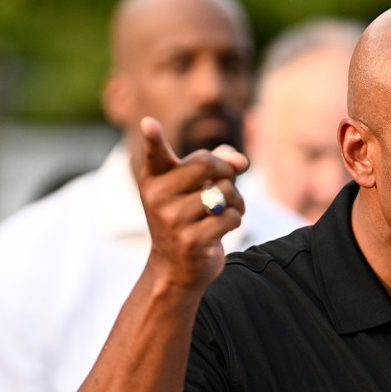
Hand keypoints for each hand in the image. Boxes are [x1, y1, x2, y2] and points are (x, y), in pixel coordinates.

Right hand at [138, 116, 248, 290]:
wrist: (176, 267)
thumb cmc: (189, 216)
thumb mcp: (196, 186)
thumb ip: (219, 162)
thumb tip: (241, 160)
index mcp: (154, 178)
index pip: (155, 154)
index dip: (154, 139)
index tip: (149, 123)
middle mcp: (158, 197)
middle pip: (207, 164)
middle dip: (227, 172)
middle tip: (225, 184)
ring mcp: (173, 220)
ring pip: (225, 192)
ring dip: (236, 201)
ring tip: (223, 211)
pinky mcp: (192, 240)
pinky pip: (231, 217)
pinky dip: (236, 220)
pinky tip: (222, 228)